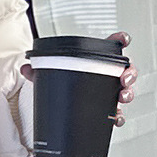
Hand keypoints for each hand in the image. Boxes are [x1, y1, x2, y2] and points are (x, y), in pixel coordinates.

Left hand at [20, 32, 136, 126]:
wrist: (63, 107)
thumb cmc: (63, 84)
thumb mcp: (51, 74)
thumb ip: (39, 71)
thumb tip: (26, 68)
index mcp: (96, 61)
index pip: (113, 46)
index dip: (121, 40)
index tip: (123, 39)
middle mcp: (107, 76)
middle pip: (127, 70)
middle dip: (130, 73)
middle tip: (124, 78)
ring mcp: (109, 93)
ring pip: (126, 91)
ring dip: (128, 93)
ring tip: (121, 97)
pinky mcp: (107, 110)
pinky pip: (117, 114)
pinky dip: (118, 116)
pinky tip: (115, 117)